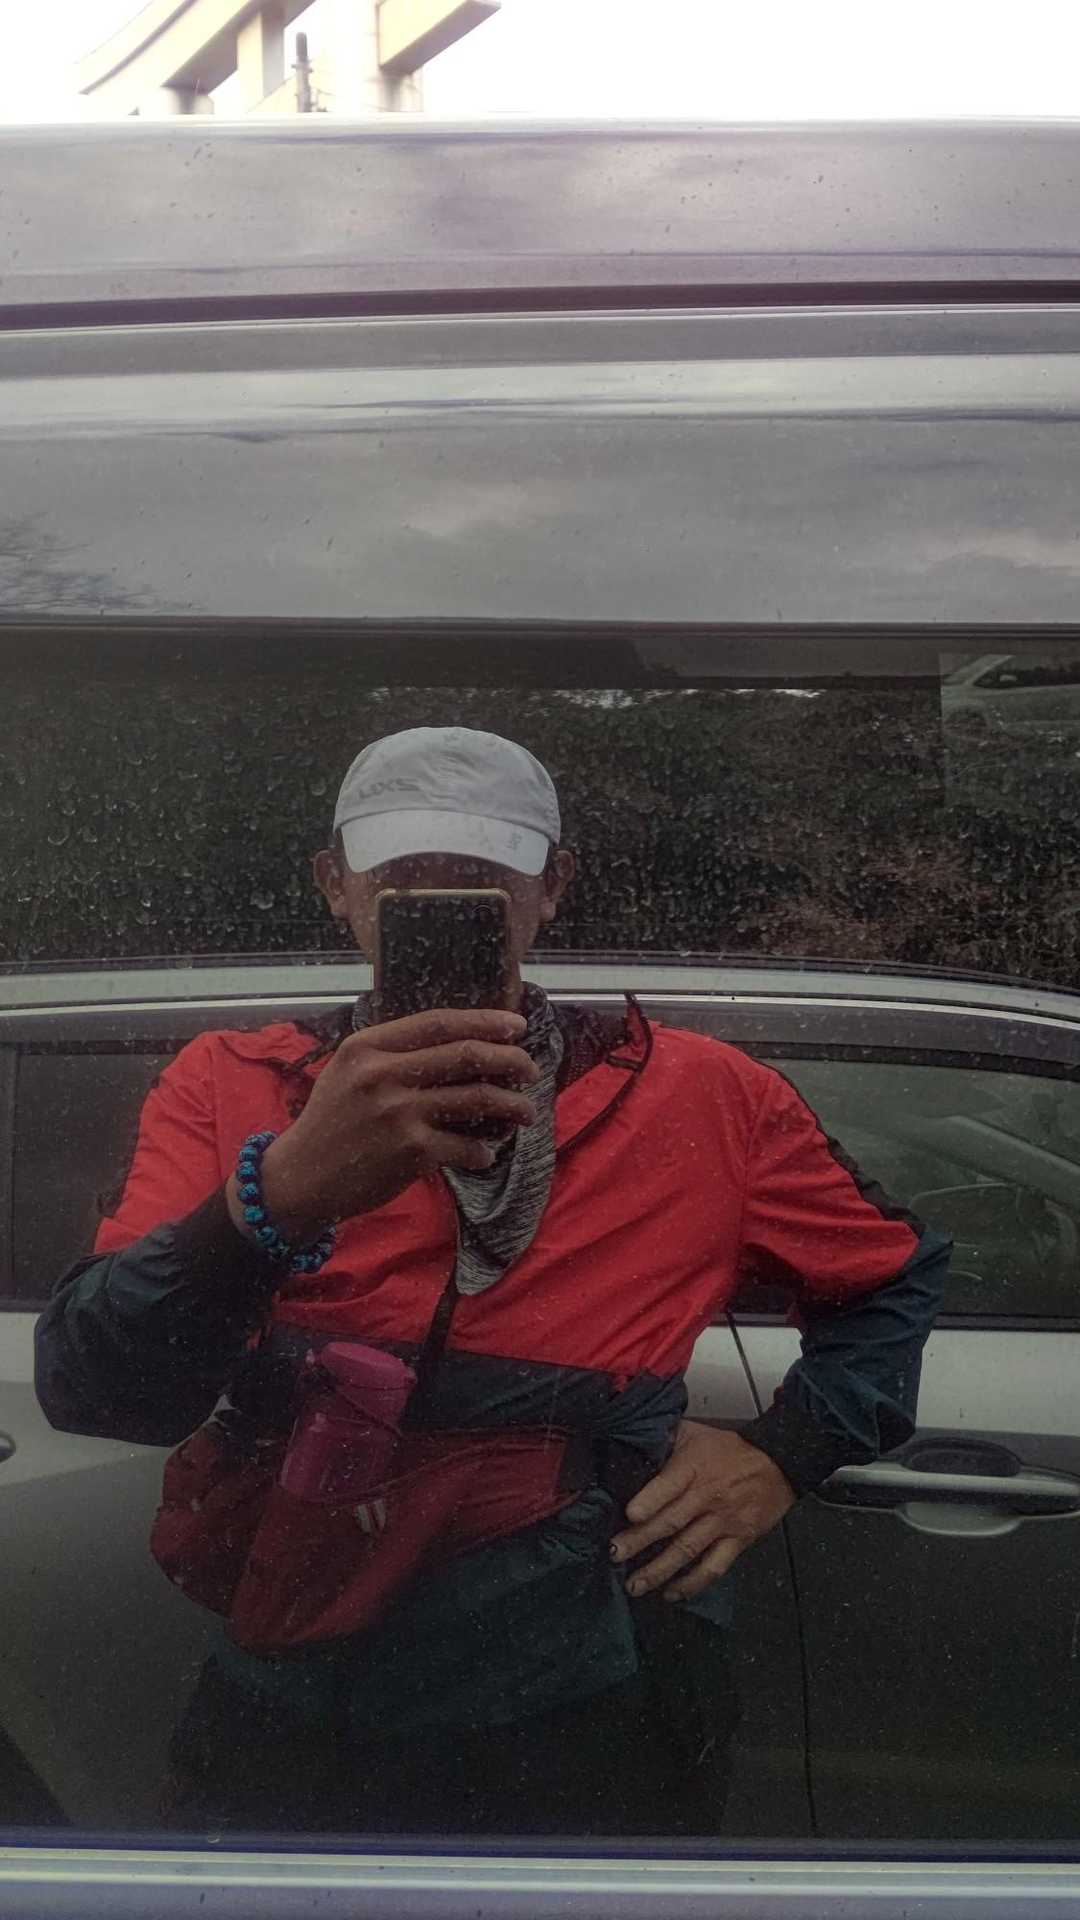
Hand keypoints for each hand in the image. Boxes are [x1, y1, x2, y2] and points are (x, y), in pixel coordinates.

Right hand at [228, 1008, 538, 1240]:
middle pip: (465, 1055)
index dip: (484, 1020)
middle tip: (531, 1068)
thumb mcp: (348, 1072)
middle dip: (510, 1059)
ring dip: (510, 1105)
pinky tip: (485, 1154)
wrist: (300, 1178)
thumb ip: (392, 1053)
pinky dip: (482, 1152)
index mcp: (367, 1047)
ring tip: (525, 1112)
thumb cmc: (331, 1123)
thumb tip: (458, 1042)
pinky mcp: (410, 1151)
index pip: (438, 1023)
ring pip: (475, 1099)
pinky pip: (465, 1147)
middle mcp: (382, 1074)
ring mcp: (398, 1113)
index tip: (517, 1025)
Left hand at [609, 1420, 795, 1601]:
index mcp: (694, 1468)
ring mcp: (723, 1522)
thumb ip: (665, 1438)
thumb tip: (634, 1441)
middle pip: (670, 1522)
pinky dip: (693, 1584)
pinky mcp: (737, 1540)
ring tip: (635, 1584)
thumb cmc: (730, 1449)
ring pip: (687, 1550)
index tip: (629, 1515)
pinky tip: (672, 1593)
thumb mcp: (695, 1433)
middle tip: (615, 1554)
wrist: (778, 1463)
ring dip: (659, 1570)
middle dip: (640, 1541)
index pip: (669, 1484)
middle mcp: (707, 1497)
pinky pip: (713, 1567)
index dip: (649, 1500)